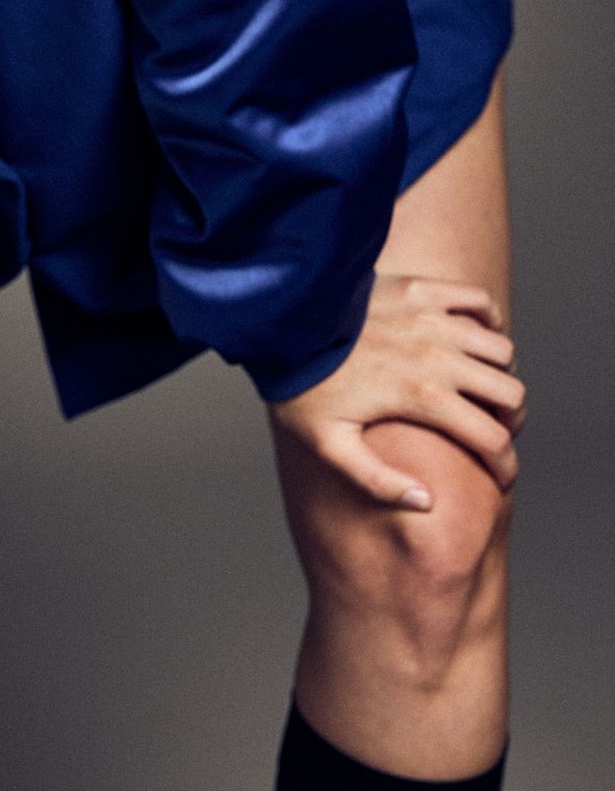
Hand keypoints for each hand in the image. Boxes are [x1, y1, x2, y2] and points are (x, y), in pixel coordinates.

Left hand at [266, 271, 526, 507]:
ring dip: (498, 374)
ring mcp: (431, 317)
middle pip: (510, 393)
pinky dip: (487, 321)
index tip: (501, 478)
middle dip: (510, 422)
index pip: (493, 440)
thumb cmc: (301, 385)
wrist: (280, 318)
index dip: (506, 467)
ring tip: (478, 389)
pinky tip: (470, 338)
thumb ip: (378, 482)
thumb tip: (426, 502)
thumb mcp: (330, 445)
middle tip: (490, 432)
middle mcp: (437, 355)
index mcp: (422, 396)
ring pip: (500, 349)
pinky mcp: (421, 288)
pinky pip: (478, 299)